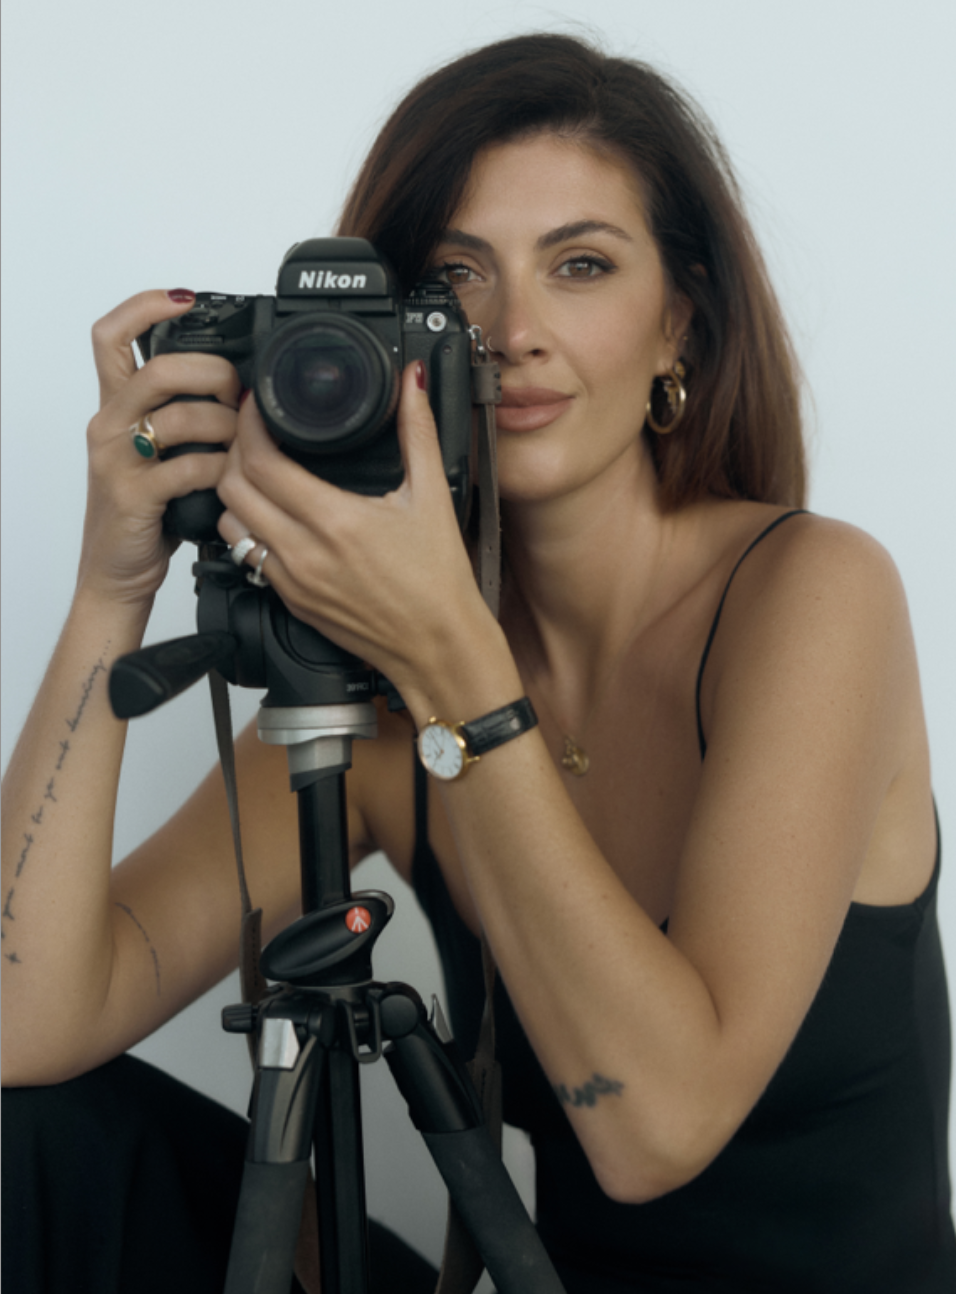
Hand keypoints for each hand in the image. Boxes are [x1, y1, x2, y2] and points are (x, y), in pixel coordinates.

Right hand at [79, 290, 241, 609]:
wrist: (116, 573)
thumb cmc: (146, 514)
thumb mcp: (160, 455)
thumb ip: (184, 420)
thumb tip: (239, 394)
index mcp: (116, 408)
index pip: (111, 336)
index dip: (145, 307)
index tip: (184, 299)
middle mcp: (109, 425)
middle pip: (159, 368)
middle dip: (212, 373)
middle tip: (237, 395)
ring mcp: (117, 460)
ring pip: (178, 415)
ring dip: (224, 427)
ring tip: (240, 446)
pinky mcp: (132, 495)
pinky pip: (186, 467)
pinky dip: (218, 471)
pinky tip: (227, 480)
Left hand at [217, 361, 492, 712]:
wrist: (438, 646)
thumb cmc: (438, 582)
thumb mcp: (432, 496)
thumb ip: (417, 431)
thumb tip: (414, 382)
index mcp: (335, 520)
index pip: (261, 461)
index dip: (249, 424)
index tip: (258, 406)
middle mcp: (304, 552)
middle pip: (231, 488)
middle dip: (234, 451)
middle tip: (253, 433)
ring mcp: (291, 580)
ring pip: (230, 525)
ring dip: (234, 493)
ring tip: (255, 472)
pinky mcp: (290, 601)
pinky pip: (247, 558)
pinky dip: (248, 529)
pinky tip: (270, 516)